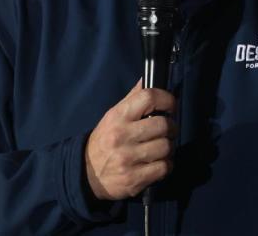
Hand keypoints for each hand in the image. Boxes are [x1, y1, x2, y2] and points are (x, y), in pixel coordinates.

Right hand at [85, 80, 176, 199]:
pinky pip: (164, 168)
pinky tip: (159, 163)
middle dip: (172, 127)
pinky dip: (166, 165)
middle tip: (168, 130)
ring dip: (169, 147)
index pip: (148, 97)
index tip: (171, 106)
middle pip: (163, 125)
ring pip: (166, 147)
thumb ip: (132, 98)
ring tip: (162, 148)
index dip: (167, 99)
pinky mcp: (134, 179)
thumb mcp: (113, 116)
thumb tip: (148, 79)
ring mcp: (128, 159)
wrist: (86, 174)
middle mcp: (121, 136)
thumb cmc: (105, 140)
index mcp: (118, 116)